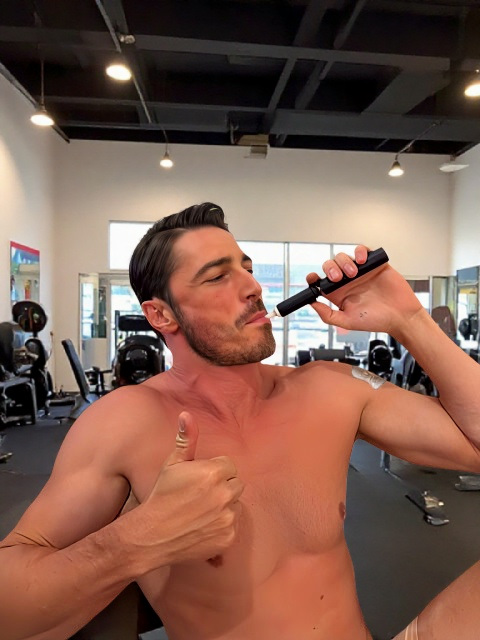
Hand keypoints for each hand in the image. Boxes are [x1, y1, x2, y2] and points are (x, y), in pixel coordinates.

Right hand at [128, 411, 243, 573]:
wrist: (152, 535)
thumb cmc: (162, 495)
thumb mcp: (172, 464)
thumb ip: (186, 439)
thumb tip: (187, 415)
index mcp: (213, 472)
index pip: (229, 466)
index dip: (214, 472)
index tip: (198, 481)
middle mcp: (224, 494)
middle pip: (236, 484)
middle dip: (223, 487)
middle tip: (200, 496)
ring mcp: (228, 517)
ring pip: (237, 504)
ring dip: (225, 506)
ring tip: (201, 511)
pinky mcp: (229, 537)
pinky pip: (234, 525)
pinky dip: (223, 525)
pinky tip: (203, 525)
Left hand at [307, 245, 423, 335]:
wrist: (401, 316)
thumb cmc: (377, 320)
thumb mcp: (348, 321)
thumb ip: (328, 315)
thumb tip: (312, 304)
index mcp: (338, 294)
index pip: (320, 281)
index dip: (313, 278)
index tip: (313, 278)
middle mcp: (347, 281)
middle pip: (330, 266)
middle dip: (330, 268)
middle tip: (338, 278)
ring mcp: (360, 272)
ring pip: (343, 257)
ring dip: (344, 261)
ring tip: (353, 273)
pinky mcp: (373, 264)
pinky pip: (362, 251)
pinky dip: (359, 251)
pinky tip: (362, 260)